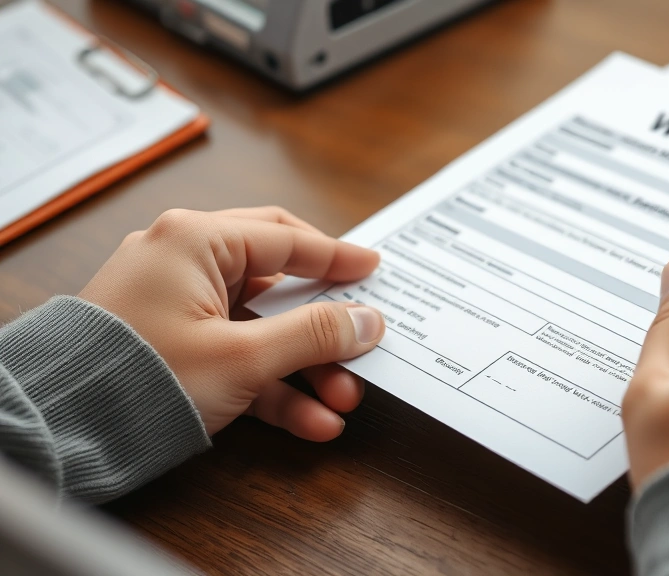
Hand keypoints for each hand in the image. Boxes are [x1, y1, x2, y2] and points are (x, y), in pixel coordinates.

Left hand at [79, 207, 385, 440]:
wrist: (60, 429)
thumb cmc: (142, 375)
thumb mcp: (243, 357)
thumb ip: (313, 334)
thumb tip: (367, 320)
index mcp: (196, 241)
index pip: (287, 238)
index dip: (337, 257)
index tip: (374, 269)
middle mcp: (184, 262)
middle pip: (278, 284)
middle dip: (325, 327)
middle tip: (362, 340)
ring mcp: (175, 305)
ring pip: (260, 328)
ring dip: (304, 367)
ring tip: (342, 400)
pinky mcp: (171, 345)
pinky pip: (234, 357)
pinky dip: (271, 386)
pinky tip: (309, 420)